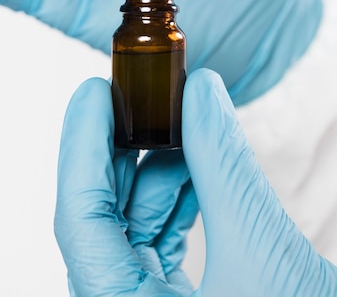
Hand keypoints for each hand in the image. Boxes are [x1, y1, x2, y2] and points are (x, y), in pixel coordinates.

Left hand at [55, 70, 336, 296]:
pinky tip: (197, 171)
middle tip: (138, 97)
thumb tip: (200, 92)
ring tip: (188, 135)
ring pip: (129, 227)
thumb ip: (223, 166)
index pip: (78, 217)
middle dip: (122, 151)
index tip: (96, 91)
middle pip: (99, 217)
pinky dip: (174, 202)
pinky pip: (155, 244)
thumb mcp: (263, 251)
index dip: (83, 144)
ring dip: (157, 174)